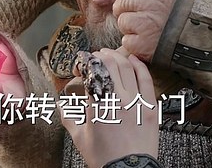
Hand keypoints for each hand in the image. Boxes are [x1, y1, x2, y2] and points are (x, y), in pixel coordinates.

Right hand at [60, 49, 157, 166]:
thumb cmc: (105, 157)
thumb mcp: (80, 138)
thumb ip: (68, 117)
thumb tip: (60, 105)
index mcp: (98, 105)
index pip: (90, 71)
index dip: (84, 62)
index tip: (81, 63)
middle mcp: (117, 99)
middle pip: (108, 64)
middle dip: (99, 55)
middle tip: (95, 56)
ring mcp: (136, 101)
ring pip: (127, 67)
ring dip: (116, 56)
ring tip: (110, 54)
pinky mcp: (151, 106)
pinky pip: (146, 79)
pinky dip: (139, 66)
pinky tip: (133, 60)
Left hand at [112, 0, 185, 60]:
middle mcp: (150, 3)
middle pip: (121, 3)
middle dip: (126, 6)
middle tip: (140, 9)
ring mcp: (148, 26)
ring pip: (123, 22)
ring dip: (131, 24)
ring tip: (146, 23)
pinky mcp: (149, 46)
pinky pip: (128, 42)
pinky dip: (135, 41)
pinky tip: (148, 37)